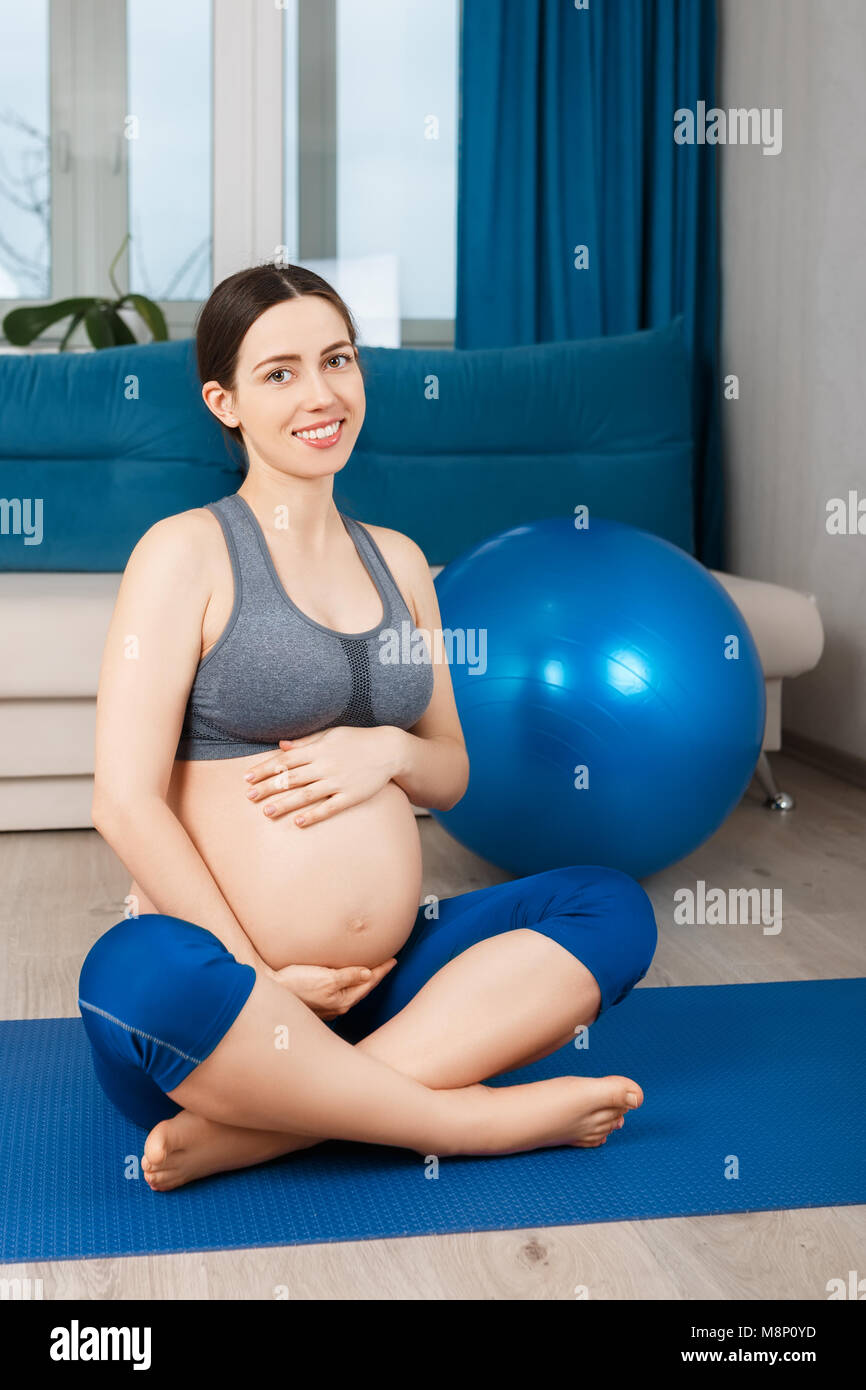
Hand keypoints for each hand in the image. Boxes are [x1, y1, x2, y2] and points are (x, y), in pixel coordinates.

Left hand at [242, 726, 402, 825]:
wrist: (389, 750)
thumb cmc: (357, 740)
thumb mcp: (331, 735)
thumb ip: (305, 742)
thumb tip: (281, 746)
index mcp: (319, 749)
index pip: (285, 761)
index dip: (264, 769)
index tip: (247, 778)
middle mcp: (326, 765)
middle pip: (291, 778)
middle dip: (268, 787)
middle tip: (249, 797)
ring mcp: (339, 782)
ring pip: (306, 794)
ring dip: (285, 803)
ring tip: (266, 812)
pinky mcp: (351, 796)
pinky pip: (329, 808)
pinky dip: (313, 815)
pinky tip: (298, 822)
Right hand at [268, 958, 397, 1019]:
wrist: (272, 992)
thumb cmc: (296, 983)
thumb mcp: (326, 978)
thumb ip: (348, 976)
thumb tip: (369, 974)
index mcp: (343, 1000)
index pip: (369, 982)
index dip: (382, 970)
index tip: (394, 959)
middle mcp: (338, 1006)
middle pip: (362, 988)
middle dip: (375, 977)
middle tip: (388, 964)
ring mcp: (328, 1007)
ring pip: (352, 992)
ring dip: (362, 982)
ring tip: (371, 971)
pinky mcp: (318, 1005)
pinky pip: (340, 994)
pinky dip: (349, 985)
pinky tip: (347, 982)